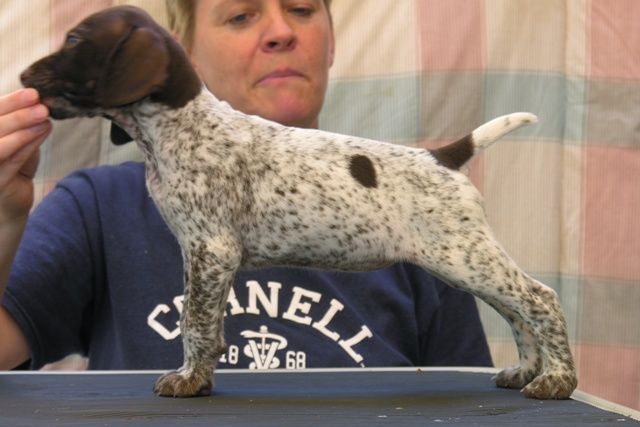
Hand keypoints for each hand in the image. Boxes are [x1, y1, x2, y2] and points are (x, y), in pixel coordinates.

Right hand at [0, 88, 51, 221]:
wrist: (7, 208)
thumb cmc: (10, 171)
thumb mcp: (17, 145)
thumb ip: (22, 129)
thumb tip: (39, 105)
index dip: (10, 101)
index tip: (32, 92)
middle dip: (17, 110)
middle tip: (40, 102)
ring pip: (0, 140)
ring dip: (23, 125)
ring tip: (44, 114)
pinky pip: (11, 158)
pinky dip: (27, 142)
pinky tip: (43, 130)